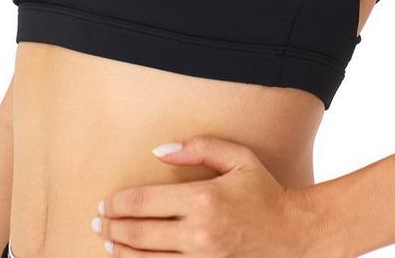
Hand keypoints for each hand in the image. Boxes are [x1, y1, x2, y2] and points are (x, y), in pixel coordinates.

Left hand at [91, 133, 335, 255]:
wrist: (297, 235)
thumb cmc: (265, 192)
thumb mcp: (238, 158)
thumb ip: (198, 147)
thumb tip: (158, 150)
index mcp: (203, 198)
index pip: (145, 202)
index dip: (118, 203)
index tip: (103, 203)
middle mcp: (199, 233)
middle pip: (140, 233)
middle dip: (113, 228)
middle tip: (97, 223)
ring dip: (123, 253)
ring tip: (107, 244)